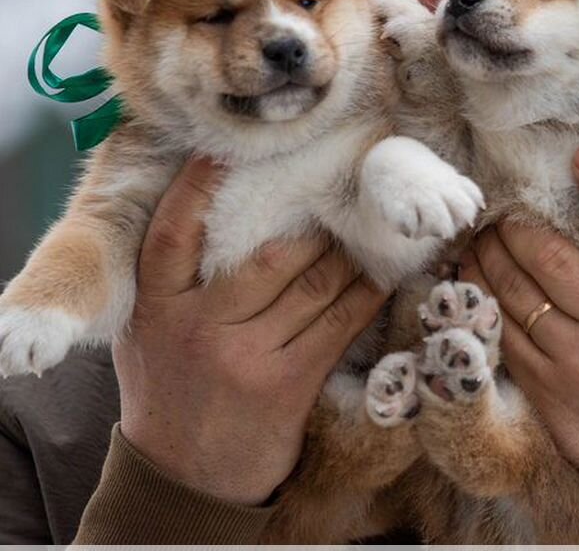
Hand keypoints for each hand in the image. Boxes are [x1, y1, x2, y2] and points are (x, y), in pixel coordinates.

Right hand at [115, 158, 387, 504]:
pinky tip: (382, 270)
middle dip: (310, 218)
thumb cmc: (166, 385)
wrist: (182, 476)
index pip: (175, 233)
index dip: (200, 186)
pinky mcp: (290, 383)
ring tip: (369, 222)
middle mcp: (202, 327)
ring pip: (315, 282)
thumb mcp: (146, 328)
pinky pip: (341, 321)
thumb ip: (170, 274)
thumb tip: (206, 201)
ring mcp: (248, 357)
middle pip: (269, 253)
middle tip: (337, 184)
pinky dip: (366, 290)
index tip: (226, 152)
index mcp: (158, 308)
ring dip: (348, 249)